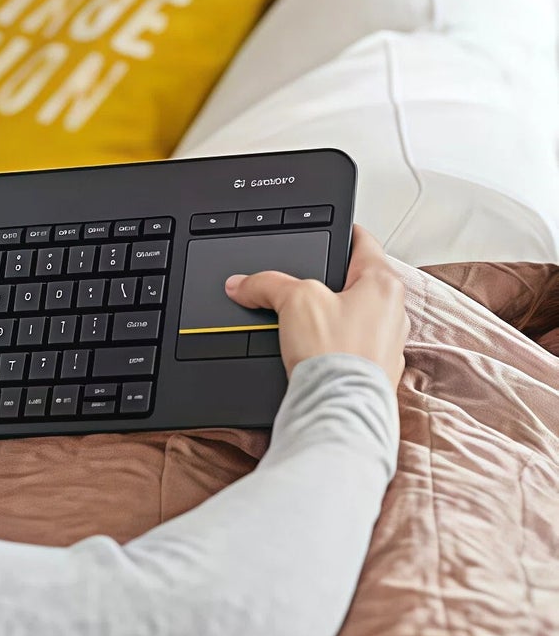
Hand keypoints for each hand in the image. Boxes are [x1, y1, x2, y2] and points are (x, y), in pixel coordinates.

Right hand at [224, 224, 405, 389]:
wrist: (338, 409)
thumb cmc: (335, 354)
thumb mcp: (292, 299)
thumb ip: (265, 283)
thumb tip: (241, 284)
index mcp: (384, 284)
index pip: (363, 240)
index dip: (340, 229)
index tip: (327, 226)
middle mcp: (393, 312)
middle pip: (355, 280)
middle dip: (326, 278)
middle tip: (300, 276)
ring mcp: (386, 344)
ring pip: (352, 313)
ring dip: (328, 312)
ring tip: (299, 316)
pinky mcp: (374, 370)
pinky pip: (349, 344)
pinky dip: (330, 341)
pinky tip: (309, 346)